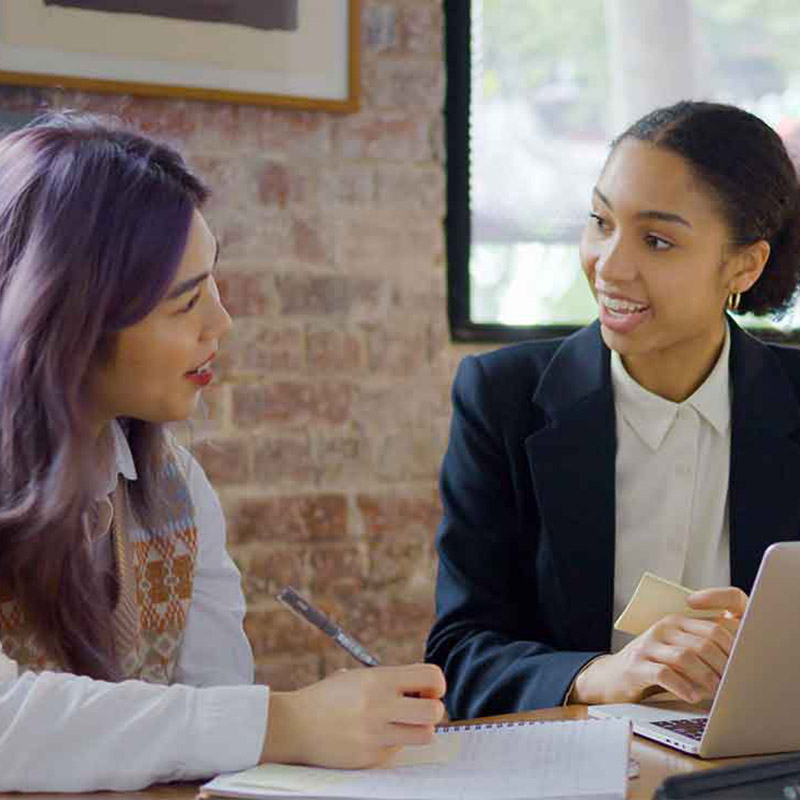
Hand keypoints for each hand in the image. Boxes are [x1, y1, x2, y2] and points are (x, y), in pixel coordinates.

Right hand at [261, 663, 445, 767]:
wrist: (295, 725)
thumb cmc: (328, 698)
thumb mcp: (358, 677)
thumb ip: (389, 681)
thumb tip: (422, 688)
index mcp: (379, 679)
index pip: (430, 676)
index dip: (437, 684)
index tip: (427, 689)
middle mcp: (381, 706)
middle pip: (434, 710)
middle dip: (435, 709)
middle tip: (421, 708)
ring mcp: (376, 734)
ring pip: (424, 735)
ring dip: (419, 730)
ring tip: (403, 724)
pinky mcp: (371, 758)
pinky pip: (398, 751)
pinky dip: (393, 744)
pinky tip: (373, 737)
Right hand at [572, 587, 746, 704]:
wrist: (613, 676)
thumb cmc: (653, 665)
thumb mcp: (677, 650)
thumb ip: (702, 649)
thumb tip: (738, 664)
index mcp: (677, 621)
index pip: (715, 628)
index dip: (734, 650)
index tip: (742, 669)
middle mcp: (663, 629)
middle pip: (703, 643)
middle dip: (722, 666)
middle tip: (732, 685)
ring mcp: (648, 646)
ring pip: (685, 657)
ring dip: (706, 677)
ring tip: (716, 693)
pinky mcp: (636, 665)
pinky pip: (664, 674)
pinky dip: (683, 686)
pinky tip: (692, 697)